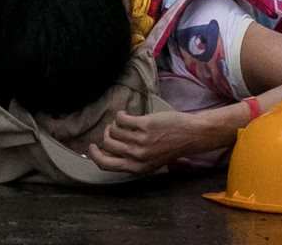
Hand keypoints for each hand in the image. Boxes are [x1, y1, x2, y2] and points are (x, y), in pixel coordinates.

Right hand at [87, 111, 208, 174]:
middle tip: (110, 129)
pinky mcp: (144, 126)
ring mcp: (140, 141)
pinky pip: (121, 119)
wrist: (190, 135)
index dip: (95, 156)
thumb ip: (132, 160)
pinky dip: (120, 115)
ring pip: (113, 130)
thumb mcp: (150, 162)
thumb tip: (111, 151)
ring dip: (114, 124)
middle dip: (105, 135)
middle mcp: (136, 156)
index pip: (106, 165)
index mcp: (136, 168)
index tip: (92, 147)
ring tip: (122, 121)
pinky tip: (125, 114)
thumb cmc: (170, 147)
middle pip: (107, 145)